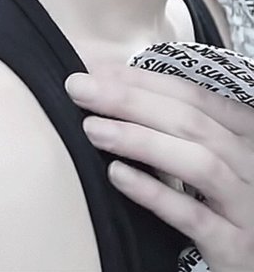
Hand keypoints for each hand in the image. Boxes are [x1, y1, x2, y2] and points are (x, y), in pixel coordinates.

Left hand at [66, 66, 253, 271]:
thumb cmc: (220, 194)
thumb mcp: (205, 149)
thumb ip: (168, 122)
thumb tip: (109, 86)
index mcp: (240, 132)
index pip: (189, 95)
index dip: (141, 81)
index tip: (96, 71)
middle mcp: (249, 162)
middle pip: (188, 121)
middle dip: (128, 100)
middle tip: (79, 89)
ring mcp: (245, 203)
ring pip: (197, 163)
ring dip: (139, 140)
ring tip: (92, 129)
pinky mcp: (234, 244)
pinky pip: (194, 217)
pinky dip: (155, 193)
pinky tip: (117, 174)